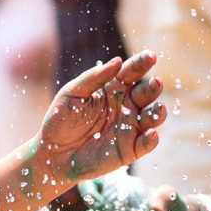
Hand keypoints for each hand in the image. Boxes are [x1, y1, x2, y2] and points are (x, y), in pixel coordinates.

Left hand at [33, 51, 164, 192]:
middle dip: (154, 87)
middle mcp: (126, 106)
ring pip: (152, 117)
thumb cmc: (60, 119)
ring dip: (158, 112)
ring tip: (158, 108)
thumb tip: (117, 61)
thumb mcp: (72, 94)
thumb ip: (93, 78)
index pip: (132, 72)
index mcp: (113, 88)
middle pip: (146, 93)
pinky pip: (146, 144)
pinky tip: (151, 134)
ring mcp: (130, 128)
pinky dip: (151, 140)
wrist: (52, 153)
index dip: (143, 63)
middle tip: (156, 82)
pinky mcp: (130, 150)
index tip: (151, 56)